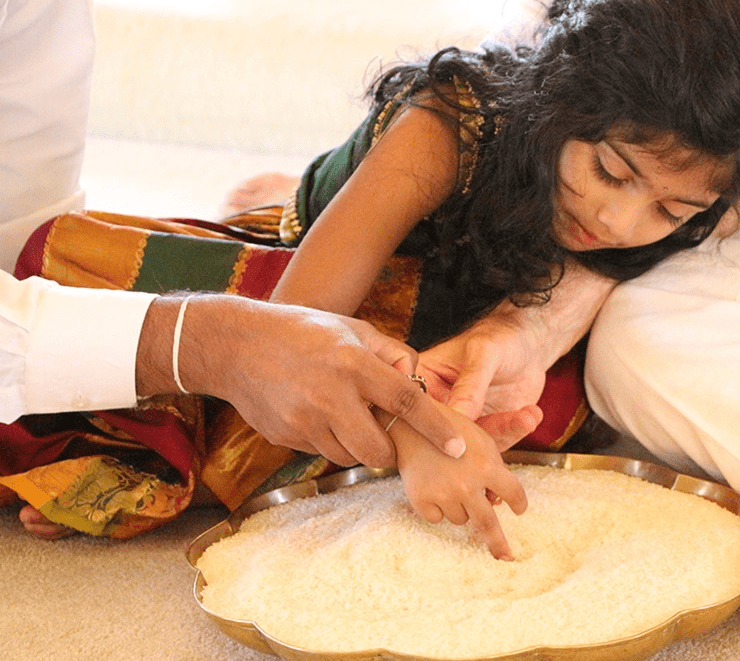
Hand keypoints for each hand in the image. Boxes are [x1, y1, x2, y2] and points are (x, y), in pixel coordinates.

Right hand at [141, 296, 466, 467]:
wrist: (236, 346)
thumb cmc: (302, 332)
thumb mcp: (351, 328)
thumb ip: (390, 352)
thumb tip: (417, 376)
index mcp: (353, 363)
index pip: (406, 401)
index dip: (435, 426)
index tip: (458, 446)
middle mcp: (330, 395)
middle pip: (378, 449)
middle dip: (391, 451)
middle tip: (390, 436)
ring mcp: (305, 420)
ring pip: (350, 456)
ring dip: (359, 447)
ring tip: (347, 417)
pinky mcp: (286, 436)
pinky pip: (322, 452)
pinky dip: (331, 442)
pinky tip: (319, 415)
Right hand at [388, 405, 528, 559]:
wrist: (409, 424)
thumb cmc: (451, 431)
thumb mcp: (481, 441)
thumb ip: (495, 468)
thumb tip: (498, 503)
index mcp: (486, 466)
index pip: (513, 493)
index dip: (519, 503)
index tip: (519, 510)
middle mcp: (466, 484)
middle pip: (487, 524)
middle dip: (499, 544)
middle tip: (507, 557)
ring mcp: (442, 494)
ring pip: (461, 520)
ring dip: (461, 508)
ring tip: (449, 482)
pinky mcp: (421, 500)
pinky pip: (437, 519)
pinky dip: (438, 508)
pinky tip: (432, 486)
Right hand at [419, 262, 613, 421]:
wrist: (530, 344)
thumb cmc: (500, 337)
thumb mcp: (483, 353)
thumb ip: (470, 385)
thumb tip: (458, 417)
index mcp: (424, 379)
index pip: (419, 407)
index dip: (433, 423)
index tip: (455, 430)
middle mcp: (439, 404)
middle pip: (442, 434)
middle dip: (470, 438)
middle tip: (495, 431)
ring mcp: (463, 420)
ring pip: (472, 443)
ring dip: (502, 431)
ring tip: (525, 417)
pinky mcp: (487, 429)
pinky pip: (497, 440)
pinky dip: (515, 430)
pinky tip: (530, 415)